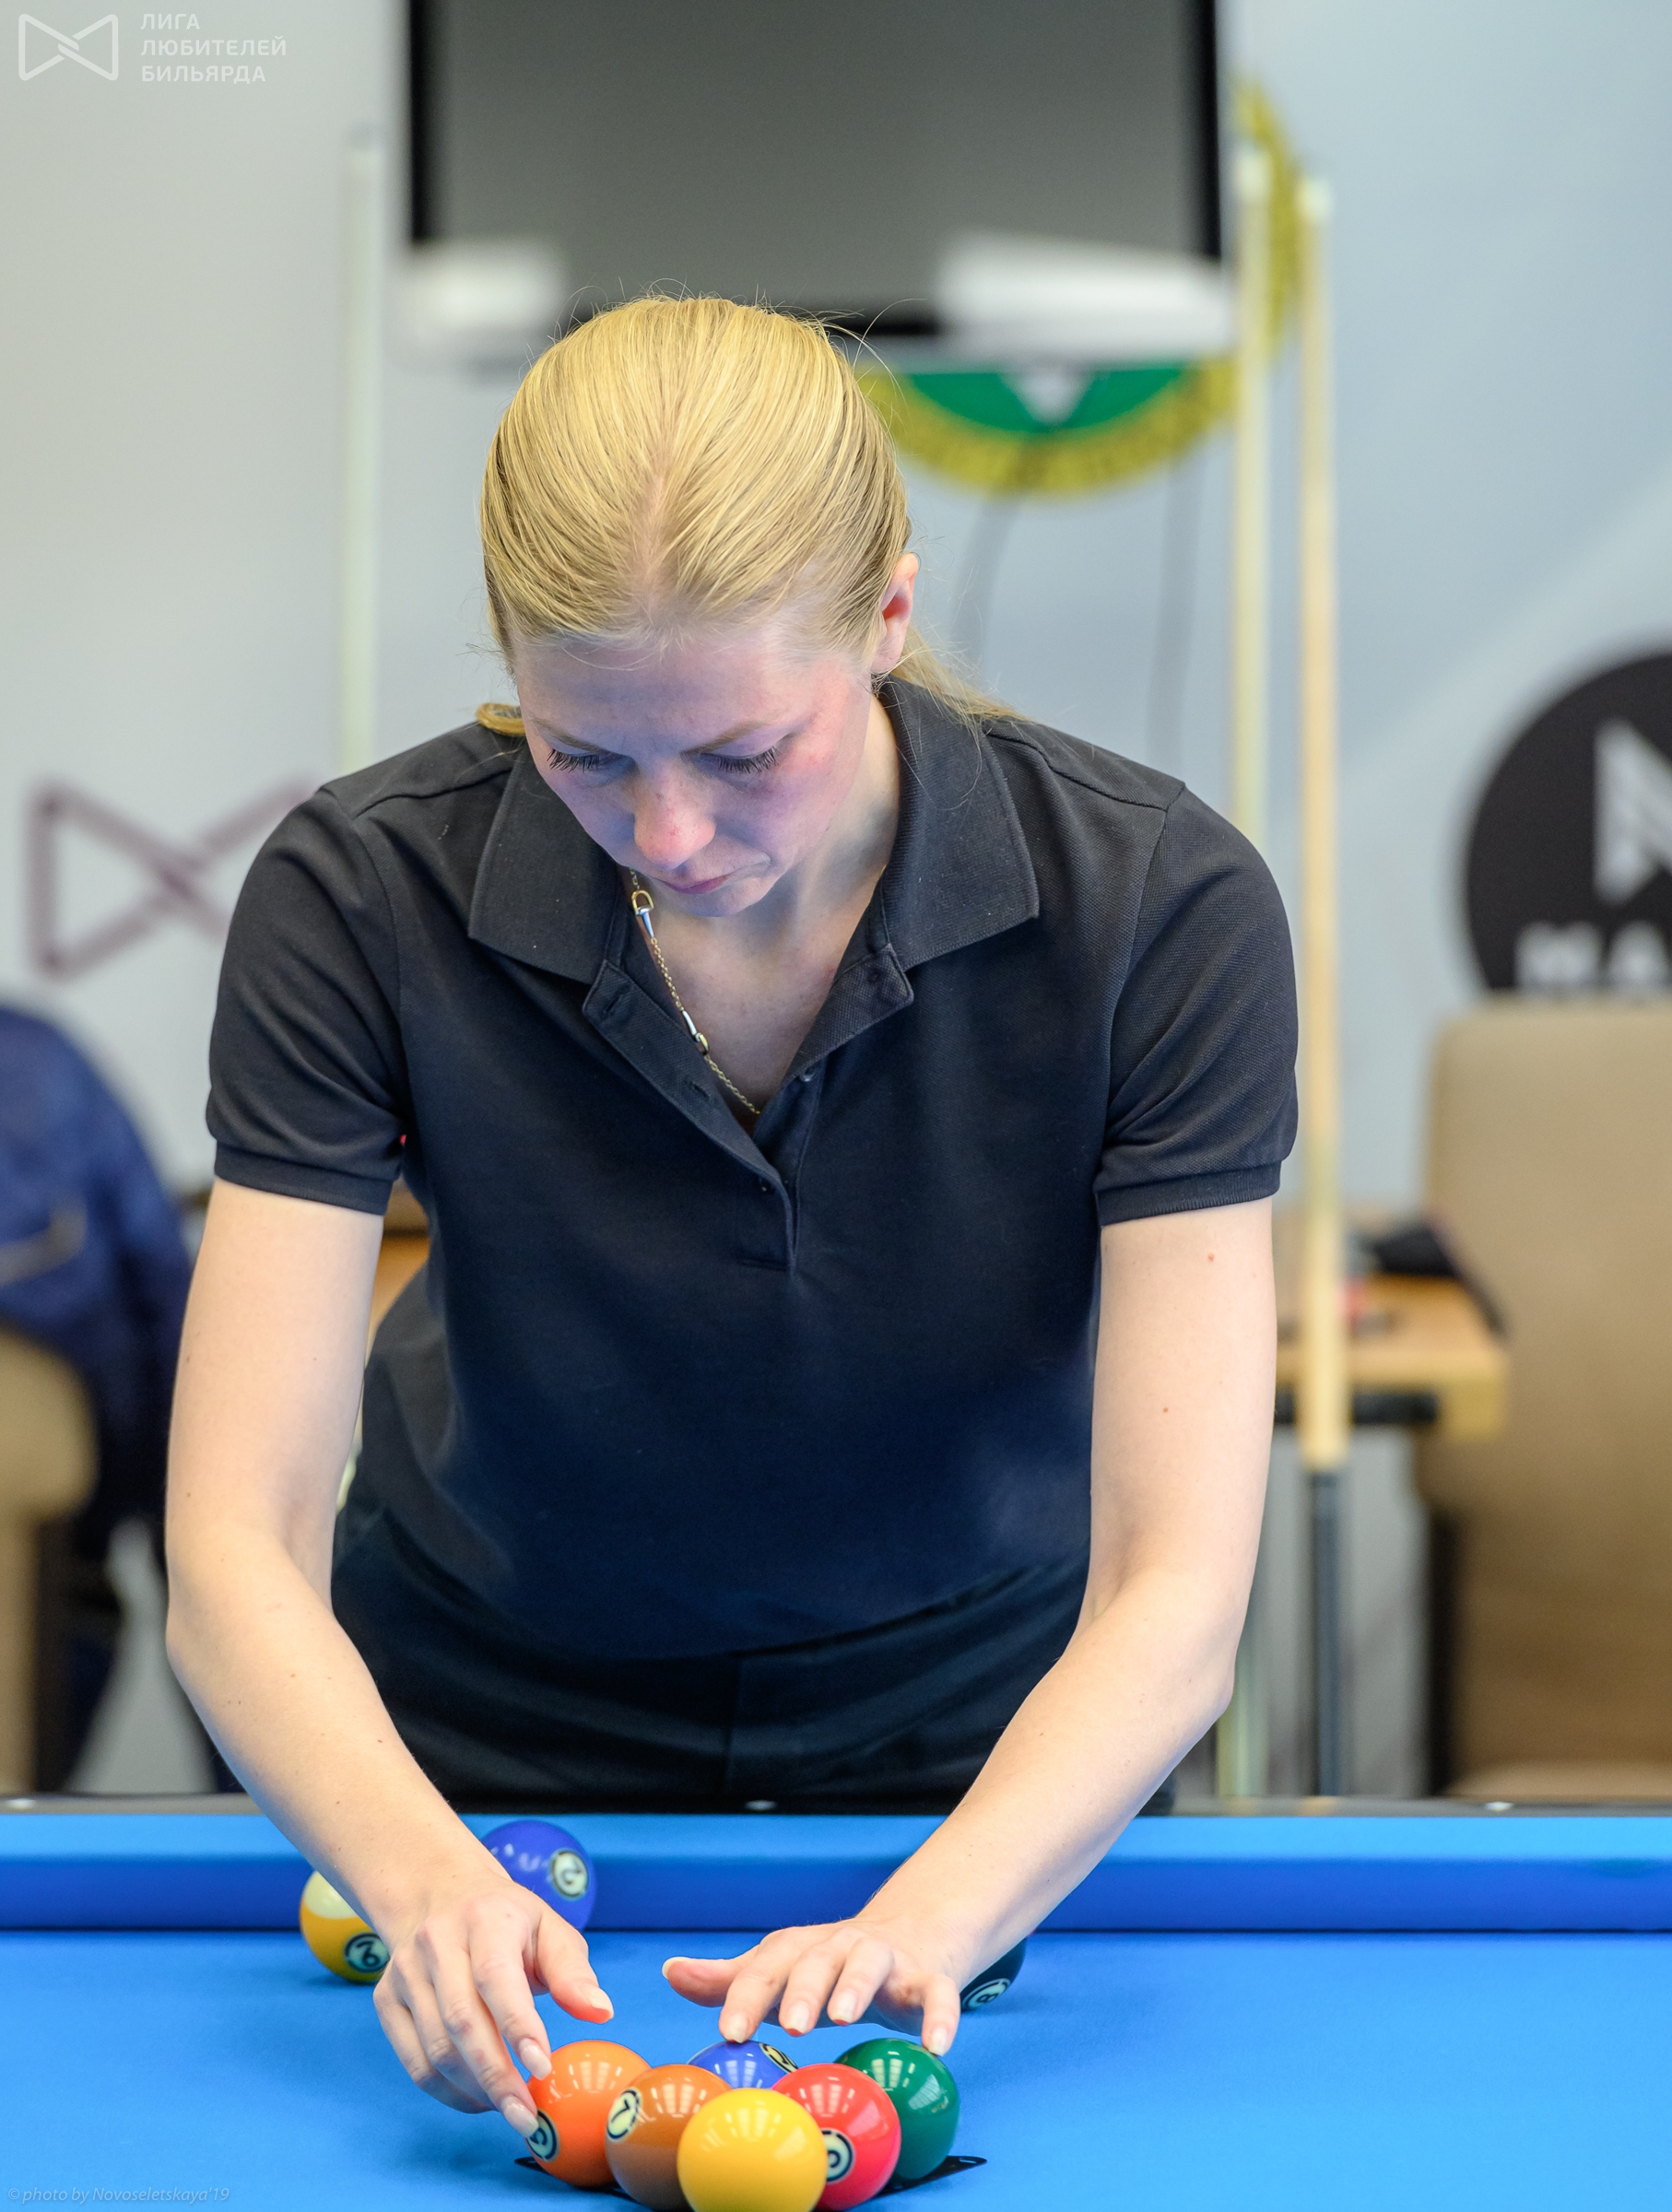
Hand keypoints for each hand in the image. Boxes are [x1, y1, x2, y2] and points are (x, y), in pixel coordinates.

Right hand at [373, 1878, 614, 2135]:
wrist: (440, 1894)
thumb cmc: (507, 1921)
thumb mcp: (549, 1928)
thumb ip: (573, 1972)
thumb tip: (601, 2012)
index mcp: (484, 1918)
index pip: (495, 1976)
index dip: (518, 2026)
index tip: (542, 2069)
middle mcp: (437, 1941)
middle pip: (461, 2021)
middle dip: (496, 2077)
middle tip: (527, 2115)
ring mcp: (405, 1971)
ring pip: (436, 2048)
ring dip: (474, 2089)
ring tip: (510, 2107)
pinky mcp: (386, 1999)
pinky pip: (413, 2061)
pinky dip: (446, 2091)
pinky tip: (478, 2099)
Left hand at [662, 1916, 964, 2058]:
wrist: (914, 1931)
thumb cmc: (832, 1966)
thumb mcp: (782, 1971)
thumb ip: (731, 1979)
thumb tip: (670, 1971)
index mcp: (799, 1949)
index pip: (767, 1966)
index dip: (746, 1995)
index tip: (728, 2029)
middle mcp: (840, 1947)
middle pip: (817, 1960)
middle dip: (802, 1990)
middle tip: (790, 2024)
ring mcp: (886, 1959)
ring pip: (870, 1964)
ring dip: (855, 1987)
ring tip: (844, 2019)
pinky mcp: (928, 1977)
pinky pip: (937, 1993)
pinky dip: (938, 2016)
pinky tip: (935, 2047)